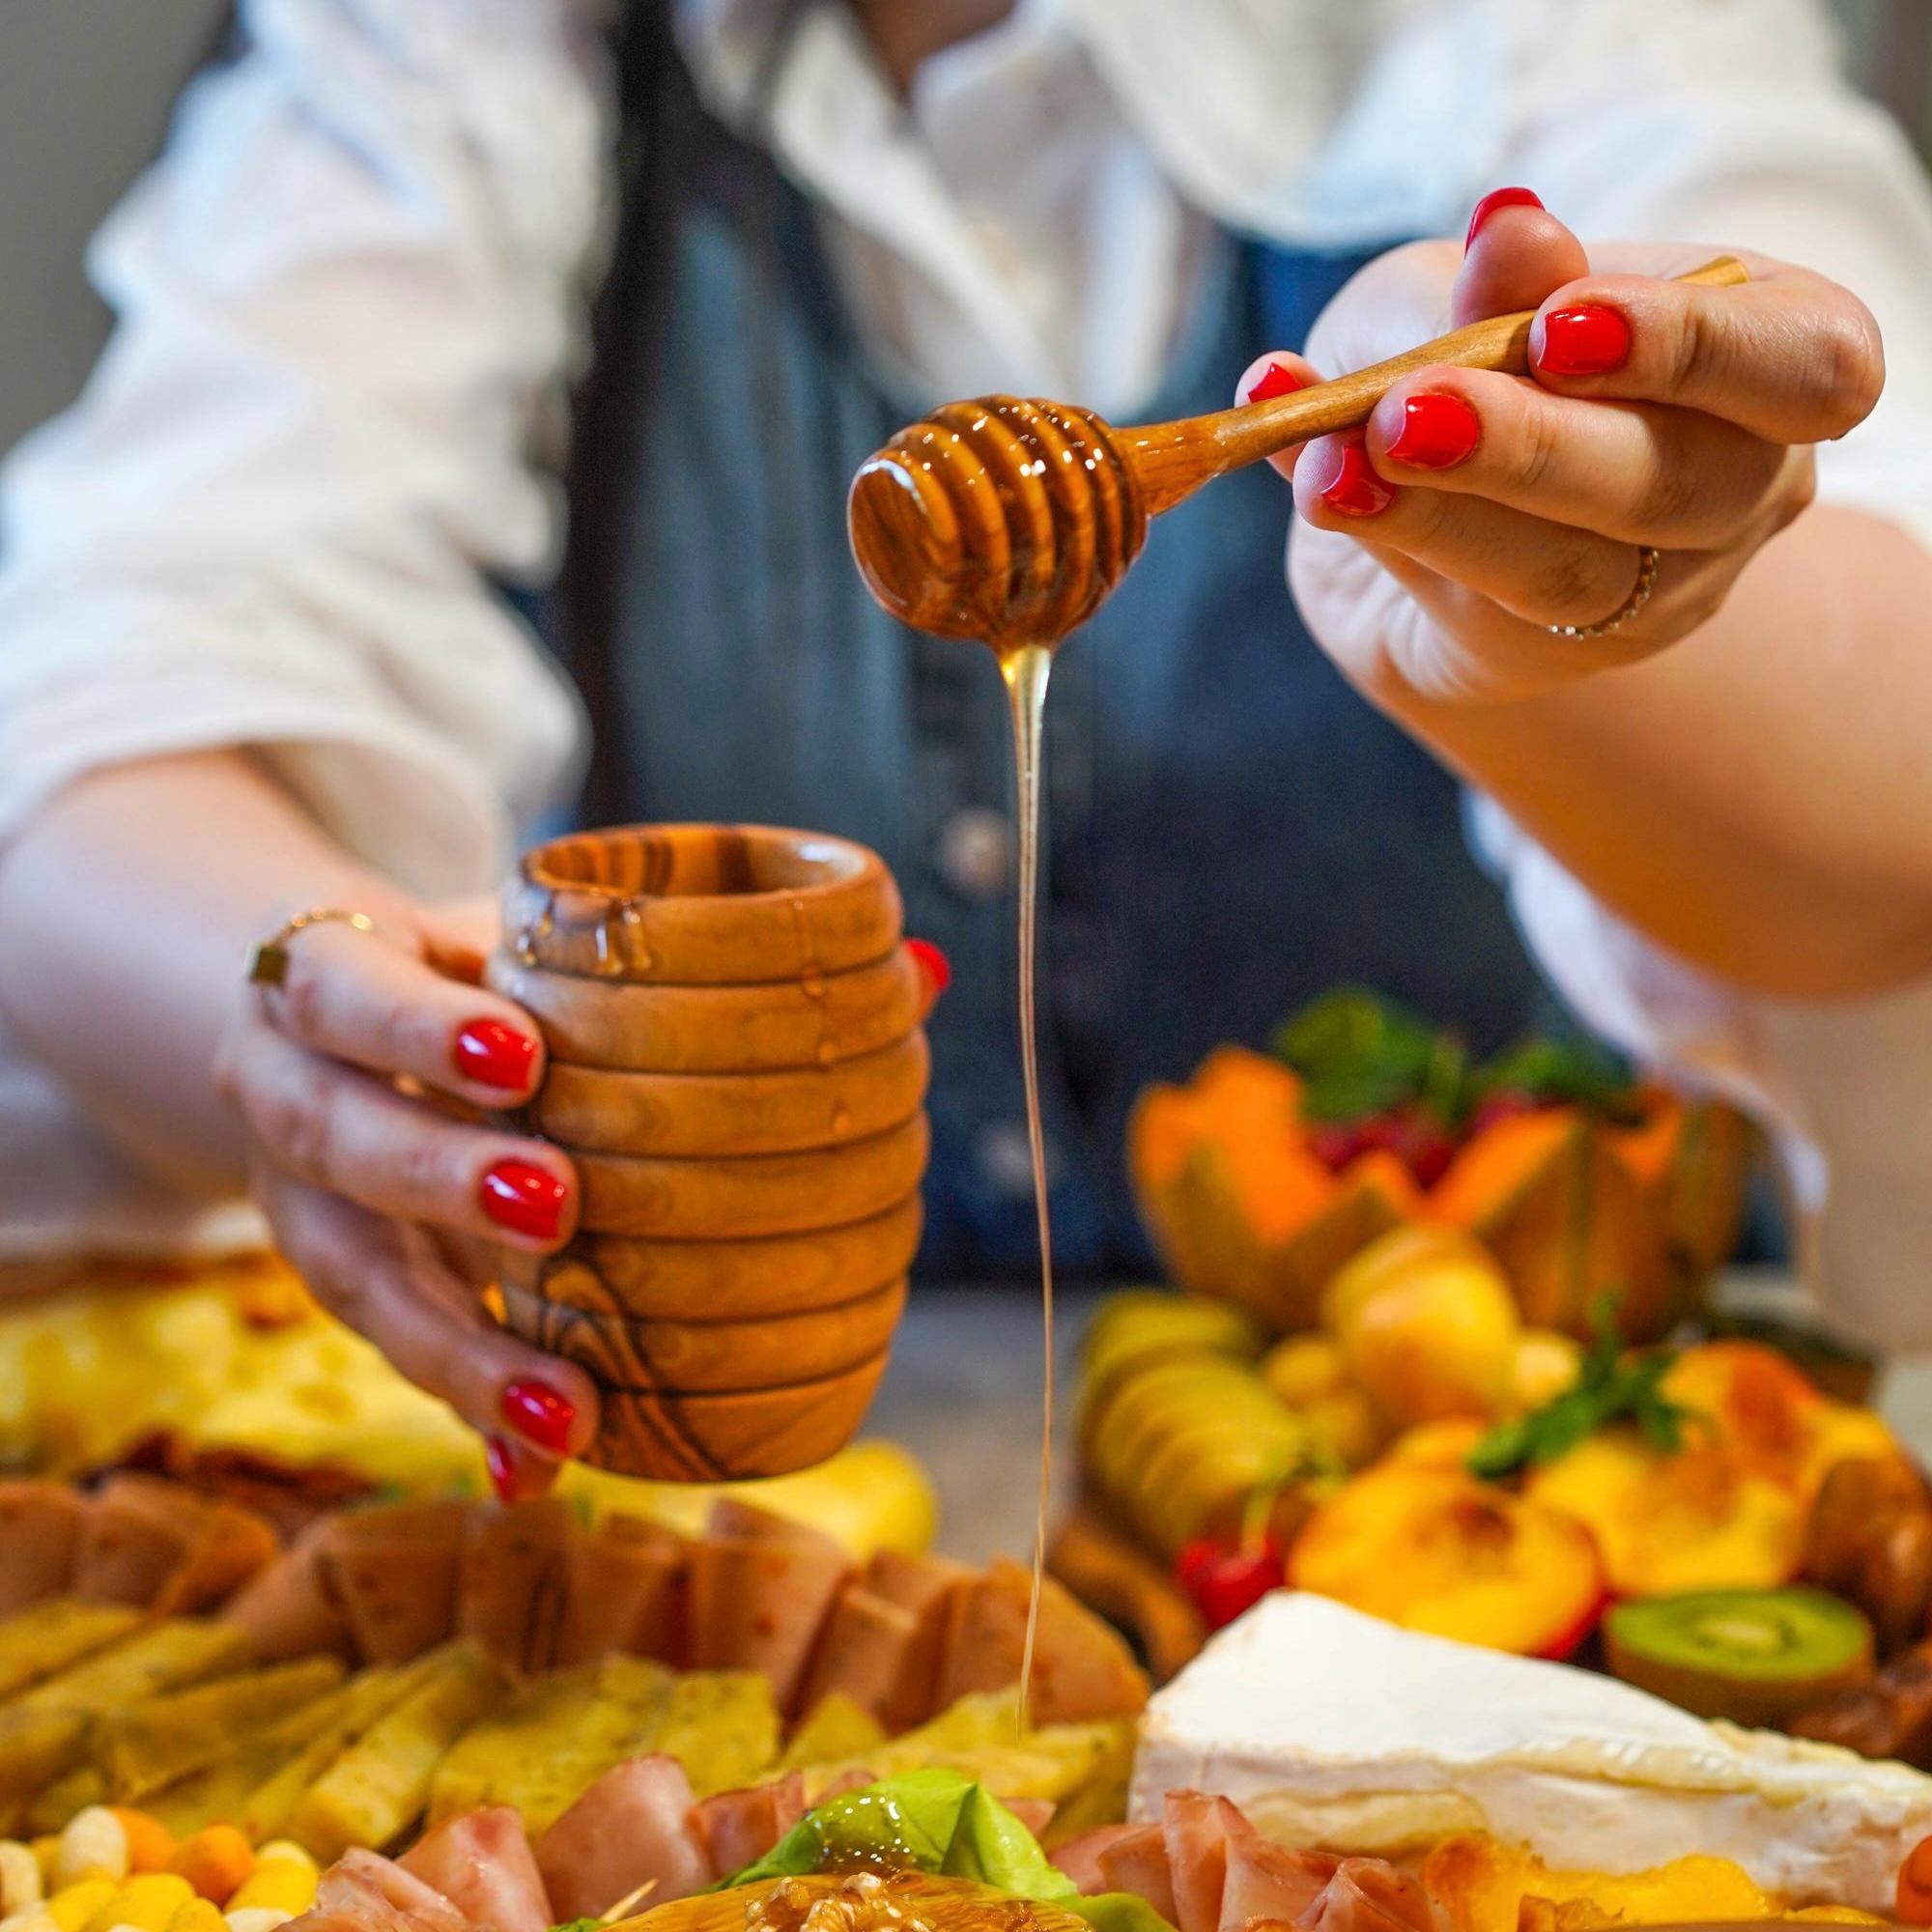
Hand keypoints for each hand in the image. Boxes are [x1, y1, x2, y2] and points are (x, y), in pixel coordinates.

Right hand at [212, 899, 593, 1499]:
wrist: (339, 1014)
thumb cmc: (463, 966)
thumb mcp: (502, 936)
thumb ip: (602, 962)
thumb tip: (842, 977)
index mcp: (319, 974)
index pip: (342, 987)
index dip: (417, 1027)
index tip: (522, 1057)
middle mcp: (279, 1085)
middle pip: (334, 1136)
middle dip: (440, 1178)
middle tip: (556, 1206)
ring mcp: (295, 1195)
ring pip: (349, 1274)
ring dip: (457, 1346)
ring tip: (562, 1408)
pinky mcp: (340, 1281)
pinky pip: (394, 1352)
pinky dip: (467, 1414)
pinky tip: (531, 1474)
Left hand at [1241, 190, 1883, 704]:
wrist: (1400, 484)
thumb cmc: (1474, 351)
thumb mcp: (1473, 288)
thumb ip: (1496, 282)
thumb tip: (1514, 233)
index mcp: (1776, 355)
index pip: (1810, 366)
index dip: (1695, 347)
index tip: (1562, 321)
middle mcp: (1739, 485)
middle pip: (1681, 487)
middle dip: (1534, 443)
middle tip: (1409, 409)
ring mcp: (1647, 589)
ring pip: (1567, 571)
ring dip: (1439, 508)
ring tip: (1338, 461)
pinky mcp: (1536, 654)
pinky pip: (1466, 604)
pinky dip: (1377, 531)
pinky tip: (1312, 478)